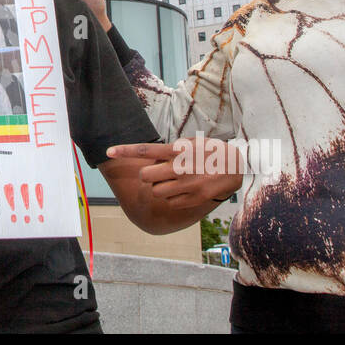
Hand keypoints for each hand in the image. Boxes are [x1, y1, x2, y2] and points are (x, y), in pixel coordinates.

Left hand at [106, 139, 244, 206]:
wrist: (236, 167)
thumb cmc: (210, 152)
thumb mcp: (191, 142)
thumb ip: (171, 149)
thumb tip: (153, 157)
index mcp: (177, 151)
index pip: (145, 150)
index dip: (124, 151)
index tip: (108, 151)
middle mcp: (179, 168)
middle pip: (145, 175)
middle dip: (147, 175)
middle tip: (157, 172)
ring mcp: (186, 185)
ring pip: (155, 191)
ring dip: (159, 187)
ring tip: (173, 181)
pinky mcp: (192, 198)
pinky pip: (169, 202)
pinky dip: (171, 197)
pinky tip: (183, 190)